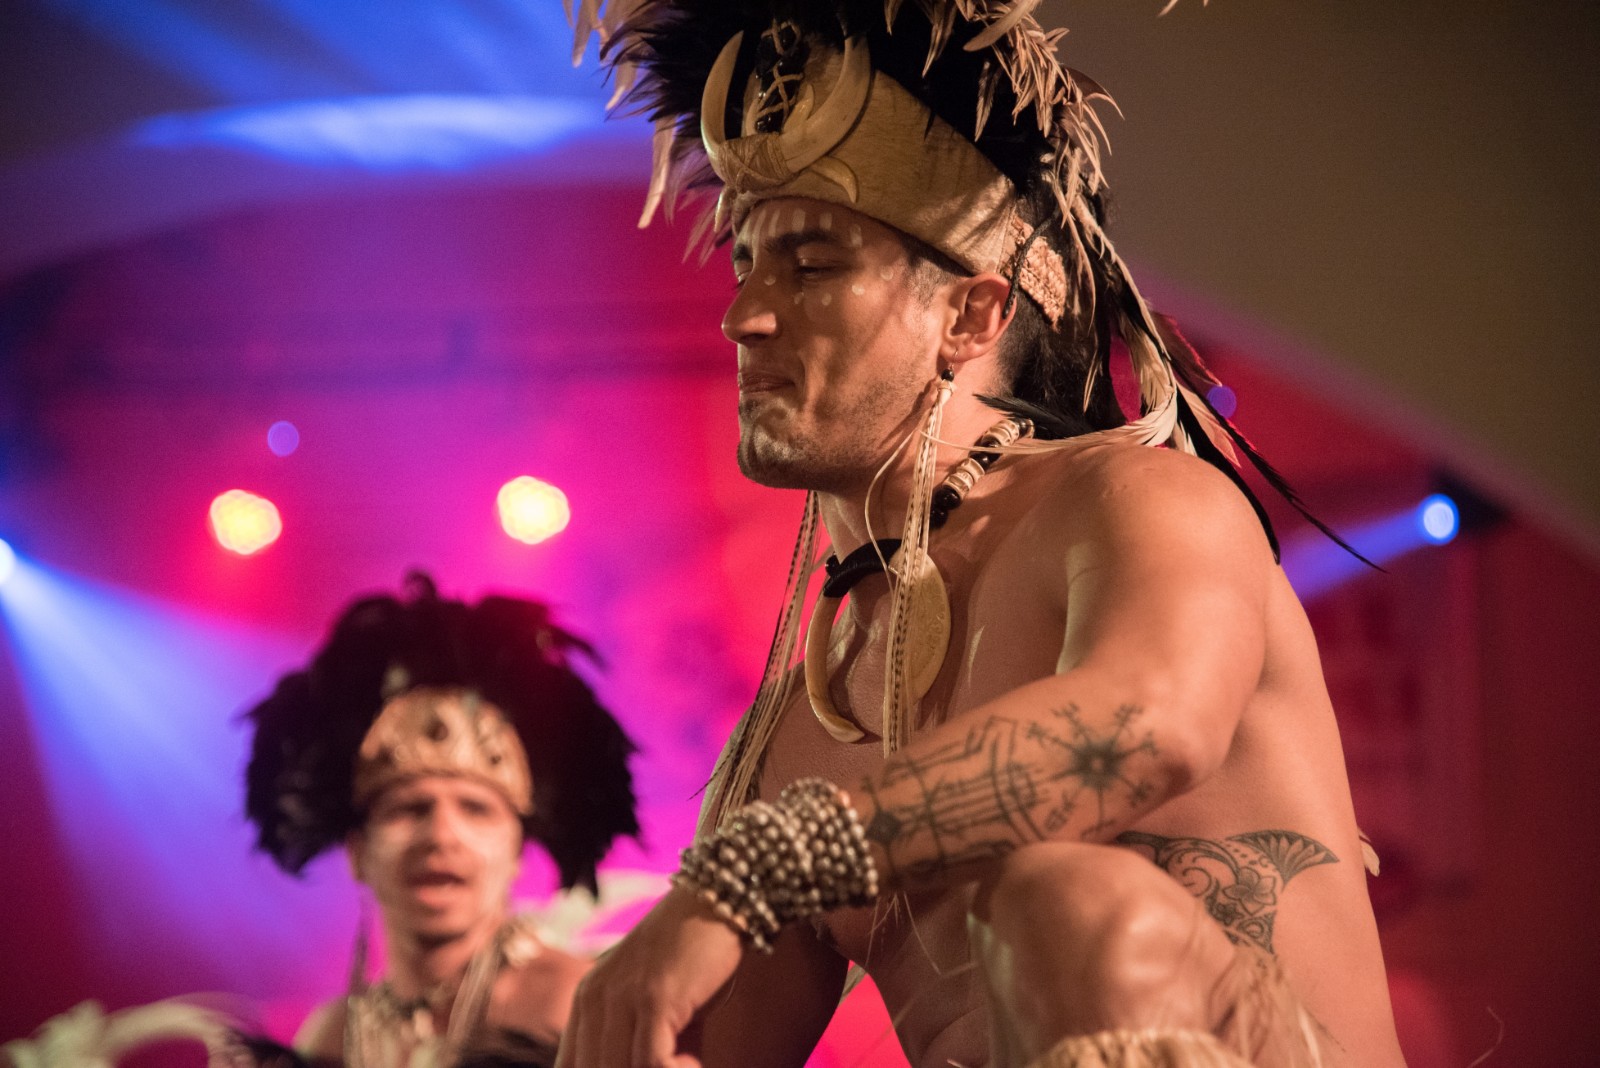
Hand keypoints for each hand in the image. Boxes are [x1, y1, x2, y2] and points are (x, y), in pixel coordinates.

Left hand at [555, 885, 745, 1067]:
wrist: (715, 902)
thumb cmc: (690, 959)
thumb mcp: (650, 1001)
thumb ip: (637, 1042)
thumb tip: (657, 1066)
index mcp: (586, 1000)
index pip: (571, 1066)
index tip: (638, 1065)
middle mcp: (594, 998)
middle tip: (671, 1063)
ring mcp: (621, 997)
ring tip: (688, 1063)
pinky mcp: (654, 998)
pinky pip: (653, 1063)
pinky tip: (694, 1061)